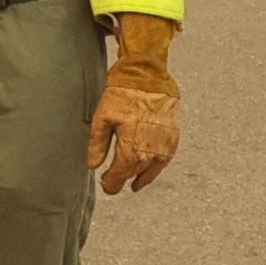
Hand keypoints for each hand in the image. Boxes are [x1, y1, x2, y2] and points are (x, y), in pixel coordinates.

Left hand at [89, 74, 181, 195]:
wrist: (148, 79)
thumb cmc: (123, 96)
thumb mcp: (101, 118)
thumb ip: (96, 144)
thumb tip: (93, 165)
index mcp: (130, 150)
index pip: (119, 177)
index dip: (111, 184)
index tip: (106, 186)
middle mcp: (149, 153)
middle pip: (133, 174)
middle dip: (122, 178)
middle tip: (112, 181)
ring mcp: (164, 148)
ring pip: (149, 170)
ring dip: (138, 175)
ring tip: (131, 181)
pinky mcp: (172, 140)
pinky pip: (163, 161)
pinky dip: (154, 167)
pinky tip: (147, 169)